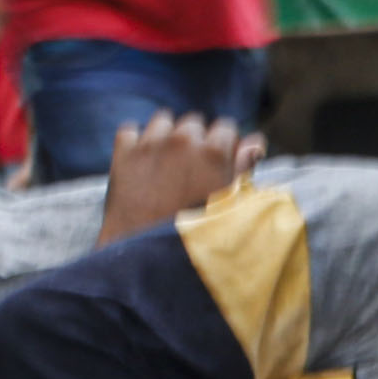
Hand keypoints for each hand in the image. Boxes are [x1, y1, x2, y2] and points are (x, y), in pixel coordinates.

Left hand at [100, 113, 263, 245]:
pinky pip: (130, 130)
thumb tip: (254, 143)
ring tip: (165, 163)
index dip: (223, 145)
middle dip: (195, 140)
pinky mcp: (123, 153)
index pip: (225, 127)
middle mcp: (183, 140)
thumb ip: (242, 168)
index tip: (218, 160)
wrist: (147, 257)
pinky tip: (140, 163)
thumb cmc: (196, 235)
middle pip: (193, 123)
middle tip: (191, 167)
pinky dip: (134, 143)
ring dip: (165, 136)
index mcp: (214, 151)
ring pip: (162, 121)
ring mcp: (150, 144)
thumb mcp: (228, 203)